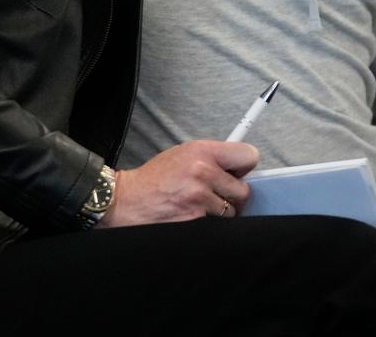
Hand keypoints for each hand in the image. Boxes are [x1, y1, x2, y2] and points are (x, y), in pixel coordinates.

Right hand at [98, 140, 258, 227]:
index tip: (238, 172)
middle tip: (219, 194)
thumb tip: (237, 167)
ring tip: (199, 205)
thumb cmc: (155, 178)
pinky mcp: (194, 220)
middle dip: (234, 195)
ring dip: (220, 213)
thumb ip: (211, 157)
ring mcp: (199, 198)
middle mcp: (203, 172)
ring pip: (232, 211)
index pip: (248, 156)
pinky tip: (191, 216)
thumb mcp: (182, 154)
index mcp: (203, 151)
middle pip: (244, 190)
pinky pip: (215, 225)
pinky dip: (207, 223)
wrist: (126, 200)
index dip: (244, 167)